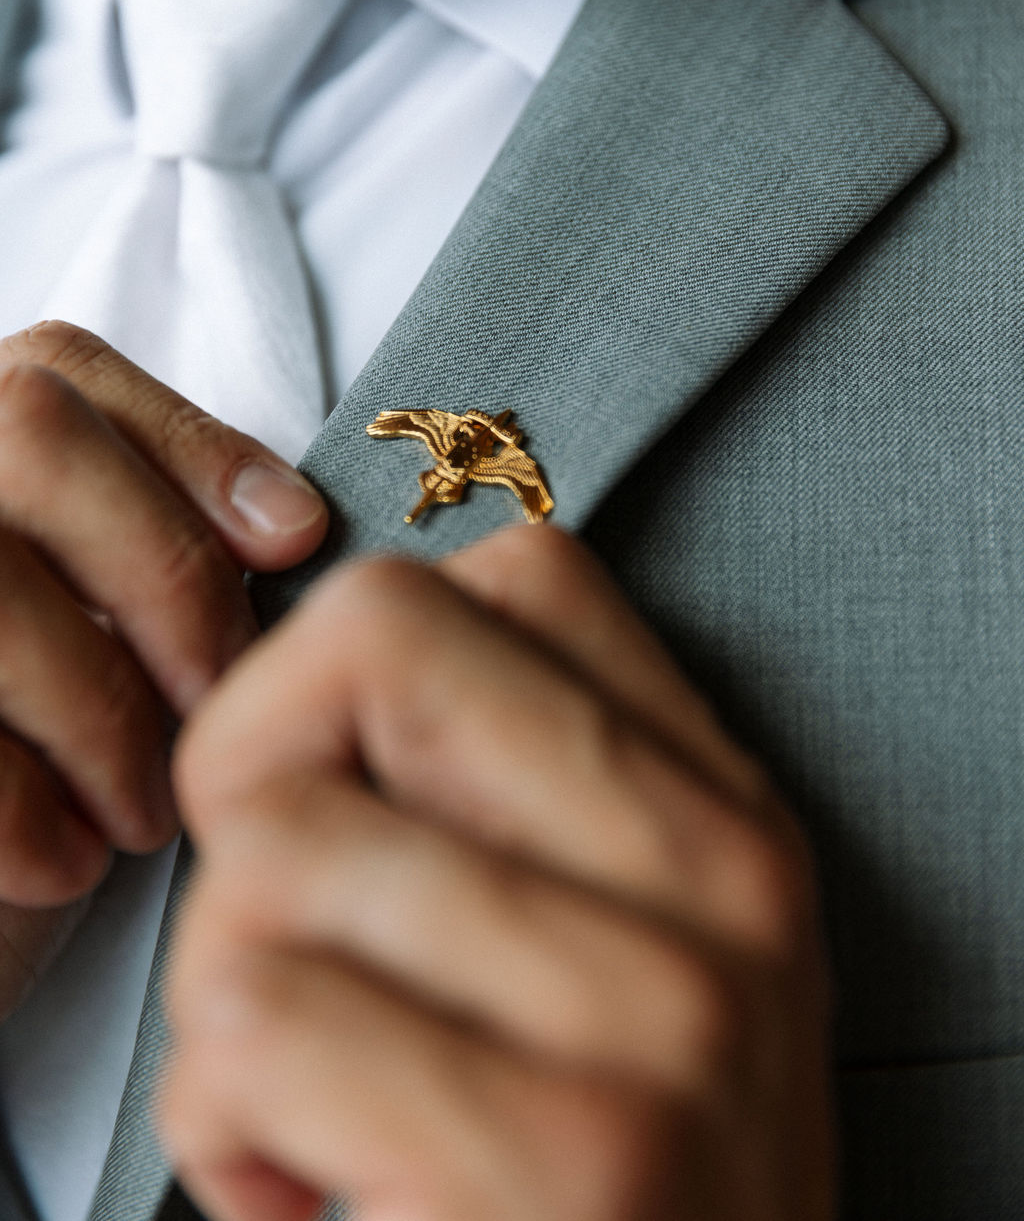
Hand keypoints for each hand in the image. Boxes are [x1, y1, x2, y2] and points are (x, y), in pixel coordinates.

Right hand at [0, 321, 327, 1013]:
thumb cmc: (36, 763)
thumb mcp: (105, 640)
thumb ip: (164, 553)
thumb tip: (292, 527)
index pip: (61, 373)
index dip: (190, 445)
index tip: (295, 542)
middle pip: (31, 433)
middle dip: (163, 567)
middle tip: (216, 698)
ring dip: (100, 712)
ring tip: (145, 813)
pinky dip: (22, 813)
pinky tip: (68, 862)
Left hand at [162, 526, 834, 1220]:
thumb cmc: (608, 1194)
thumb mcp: (632, 968)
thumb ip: (520, 800)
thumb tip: (326, 658)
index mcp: (726, 818)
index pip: (517, 570)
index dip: (353, 657)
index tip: (332, 784)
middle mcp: (717, 887)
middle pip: (366, 643)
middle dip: (252, 777)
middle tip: (278, 927)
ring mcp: (653, 1018)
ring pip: (270, 852)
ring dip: (222, 1000)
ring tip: (311, 1103)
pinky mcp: (561, 1161)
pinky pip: (254, 1022)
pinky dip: (223, 1130)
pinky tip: (305, 1194)